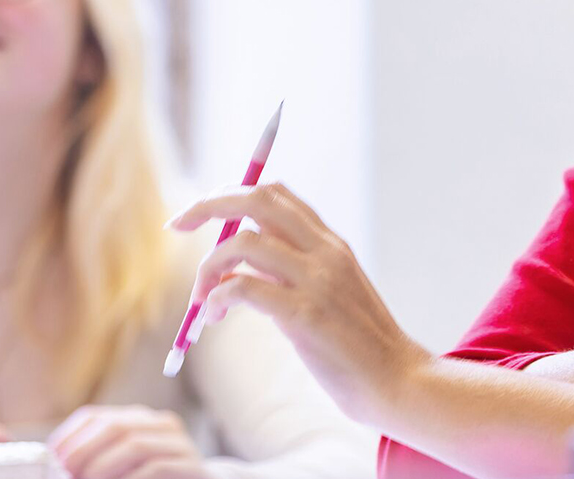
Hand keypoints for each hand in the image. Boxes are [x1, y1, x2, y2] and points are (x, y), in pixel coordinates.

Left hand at [47, 405, 205, 478]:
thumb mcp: (121, 464)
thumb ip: (97, 458)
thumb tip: (59, 463)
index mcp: (137, 419)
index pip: (96, 416)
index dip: (71, 436)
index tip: (54, 457)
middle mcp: (160, 424)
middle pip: (116, 427)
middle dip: (84, 452)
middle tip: (68, 474)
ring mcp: (180, 444)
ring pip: (136, 445)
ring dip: (104, 468)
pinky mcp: (192, 466)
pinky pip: (157, 468)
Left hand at [168, 182, 431, 423]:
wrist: (396, 381)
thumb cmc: (358, 345)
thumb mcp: (333, 292)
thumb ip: (296, 270)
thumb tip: (241, 261)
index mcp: (331, 244)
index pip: (276, 193)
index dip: (232, 193)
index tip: (203, 212)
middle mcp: (325, 252)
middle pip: (256, 200)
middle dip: (208, 205)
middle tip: (176, 224)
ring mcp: (318, 282)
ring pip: (243, 243)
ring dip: (208, 268)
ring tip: (203, 300)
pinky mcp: (306, 316)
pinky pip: (243, 289)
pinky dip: (216, 298)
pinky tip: (213, 317)